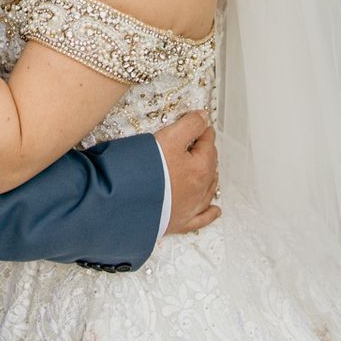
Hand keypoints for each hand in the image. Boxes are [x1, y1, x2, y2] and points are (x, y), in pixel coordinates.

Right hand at [156, 110, 219, 234]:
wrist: (125, 202)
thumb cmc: (145, 170)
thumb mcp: (168, 138)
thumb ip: (189, 125)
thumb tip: (204, 117)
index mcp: (200, 168)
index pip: (207, 143)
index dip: (203, 131)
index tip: (199, 124)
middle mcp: (200, 189)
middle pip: (209, 166)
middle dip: (206, 152)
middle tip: (199, 142)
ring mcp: (190, 208)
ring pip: (208, 190)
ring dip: (209, 177)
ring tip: (208, 168)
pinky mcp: (179, 223)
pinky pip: (202, 218)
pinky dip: (210, 213)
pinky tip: (215, 210)